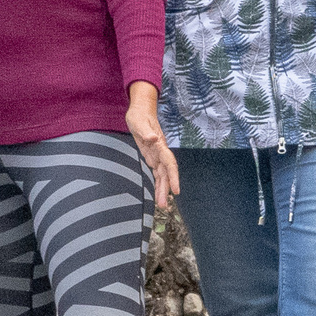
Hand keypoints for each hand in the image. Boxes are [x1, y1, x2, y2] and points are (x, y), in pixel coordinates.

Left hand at [125, 81, 177, 212]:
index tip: (176, 190)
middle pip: (166, 173)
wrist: (141, 109)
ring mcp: (157, 155)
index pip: (169, 163)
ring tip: (162, 206)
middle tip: (164, 206)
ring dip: (162, 190)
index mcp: (160, 145)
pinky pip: (156, 173)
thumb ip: (146, 131)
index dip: (173, 177)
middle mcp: (160, 152)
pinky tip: (157, 194)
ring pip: (162, 176)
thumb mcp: (139, 122)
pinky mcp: (151, 157)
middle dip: (166, 189)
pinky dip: (157, 184)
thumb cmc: (139, 115)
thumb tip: (154, 138)